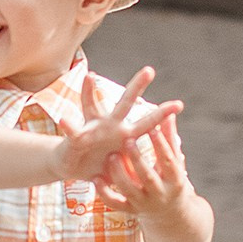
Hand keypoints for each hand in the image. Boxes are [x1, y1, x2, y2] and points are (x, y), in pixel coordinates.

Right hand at [46, 67, 180, 183]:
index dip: (162, 115)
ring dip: (90, 91)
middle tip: (150, 70)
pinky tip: (63, 119)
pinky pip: (72, 133)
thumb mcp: (122, 168)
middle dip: (137, 87)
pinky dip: (69, 127)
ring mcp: (90, 128)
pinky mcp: (75, 139)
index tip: (179, 104)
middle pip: (125, 103)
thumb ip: (138, 164)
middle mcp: (109, 125)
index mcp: (124, 134)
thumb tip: (167, 171)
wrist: (71, 167)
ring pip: (92, 106)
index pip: (147, 122)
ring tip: (90, 77)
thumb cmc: (100, 166)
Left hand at [96, 112, 192, 217]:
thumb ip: (168, 139)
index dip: (161, 145)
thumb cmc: (169, 178)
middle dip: (138, 159)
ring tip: (111, 156)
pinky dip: (105, 193)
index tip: (152, 128)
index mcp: (174, 180)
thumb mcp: (172, 161)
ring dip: (119, 173)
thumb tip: (170, 113)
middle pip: (148, 176)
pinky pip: (115, 203)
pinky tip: (96, 179)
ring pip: (129, 190)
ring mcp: (143, 204)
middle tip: (127, 140)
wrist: (169, 213)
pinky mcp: (129, 210)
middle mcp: (160, 194)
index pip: (169, 161)